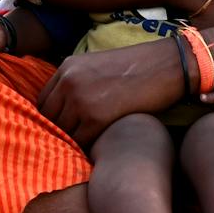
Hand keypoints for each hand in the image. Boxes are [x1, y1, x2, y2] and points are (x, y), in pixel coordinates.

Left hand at [37, 41, 183, 147]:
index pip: (43, 102)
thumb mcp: (100, 65)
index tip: (65, 127)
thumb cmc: (141, 66)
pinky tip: (100, 147)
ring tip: (88, 144)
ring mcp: (81, 100)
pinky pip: (81, 142)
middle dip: (60, 132)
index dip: (52, 118)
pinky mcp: (97, 117)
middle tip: (76, 140)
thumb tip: (66, 108)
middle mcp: (69, 82)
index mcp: (68, 67)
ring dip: (74, 141)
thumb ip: (78, 82)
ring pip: (63, 133)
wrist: (170, 64)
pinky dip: (88, 148)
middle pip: (48, 119)